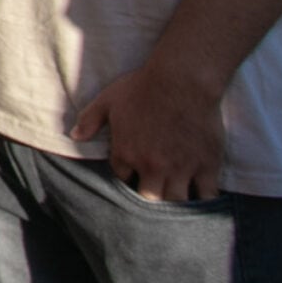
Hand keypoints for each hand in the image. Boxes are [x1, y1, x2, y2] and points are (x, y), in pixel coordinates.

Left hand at [70, 60, 226, 201]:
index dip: (128, 177)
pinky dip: (205, 200)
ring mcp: (180, 168)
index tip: (135, 173)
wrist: (182, 80)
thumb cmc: (143, 87)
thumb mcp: (108, 99)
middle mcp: (151, 166)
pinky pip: (207, 195)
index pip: (122, 178)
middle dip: (150, 196)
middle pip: (149, 198)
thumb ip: (90, 120)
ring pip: (175, 201)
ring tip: (177, 199)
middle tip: (156, 190)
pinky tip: (202, 198)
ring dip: (175, 202)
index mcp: (126, 153)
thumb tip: (74, 136)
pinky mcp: (206, 166)